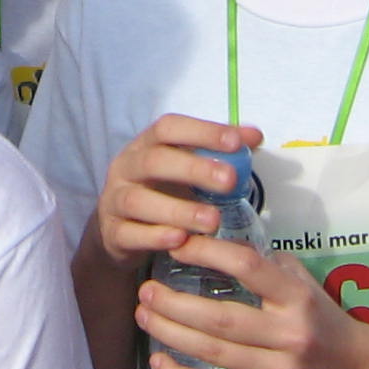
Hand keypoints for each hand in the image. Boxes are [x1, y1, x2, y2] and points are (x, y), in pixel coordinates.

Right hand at [92, 114, 261, 272]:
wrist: (118, 229)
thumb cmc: (160, 191)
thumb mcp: (184, 168)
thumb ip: (217, 152)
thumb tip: (255, 136)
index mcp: (146, 145)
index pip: (168, 128)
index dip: (202, 132)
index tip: (236, 142)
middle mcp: (126, 168)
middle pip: (154, 161)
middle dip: (194, 169)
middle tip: (230, 181)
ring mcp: (115, 200)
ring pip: (139, 201)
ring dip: (178, 210)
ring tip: (212, 220)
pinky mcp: (113, 233)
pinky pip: (129, 234)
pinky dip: (154, 237)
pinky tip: (180, 240)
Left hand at [139, 234, 368, 368]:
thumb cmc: (322, 319)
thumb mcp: (304, 283)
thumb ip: (266, 266)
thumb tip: (216, 243)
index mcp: (297, 298)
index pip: (248, 268)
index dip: (207, 253)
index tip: (177, 244)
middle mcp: (289, 336)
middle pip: (221, 319)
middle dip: (175, 304)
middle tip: (146, 288)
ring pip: (214, 354)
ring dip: (172, 334)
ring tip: (144, 315)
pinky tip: (158, 364)